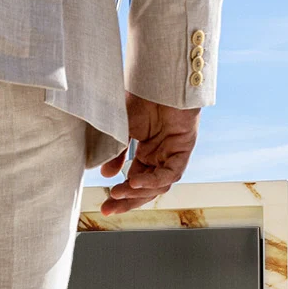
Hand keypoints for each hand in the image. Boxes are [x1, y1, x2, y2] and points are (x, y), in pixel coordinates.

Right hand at [98, 93, 200, 214]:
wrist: (159, 79)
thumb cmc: (141, 97)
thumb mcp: (122, 129)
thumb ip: (116, 153)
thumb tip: (106, 175)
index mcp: (147, 153)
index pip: (135, 182)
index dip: (121, 196)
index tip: (104, 206)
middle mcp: (161, 156)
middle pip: (147, 189)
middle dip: (127, 201)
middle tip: (108, 209)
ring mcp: (172, 153)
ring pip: (158, 185)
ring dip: (138, 192)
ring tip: (117, 193)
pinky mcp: (183, 148)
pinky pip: (170, 172)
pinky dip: (153, 180)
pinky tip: (135, 182)